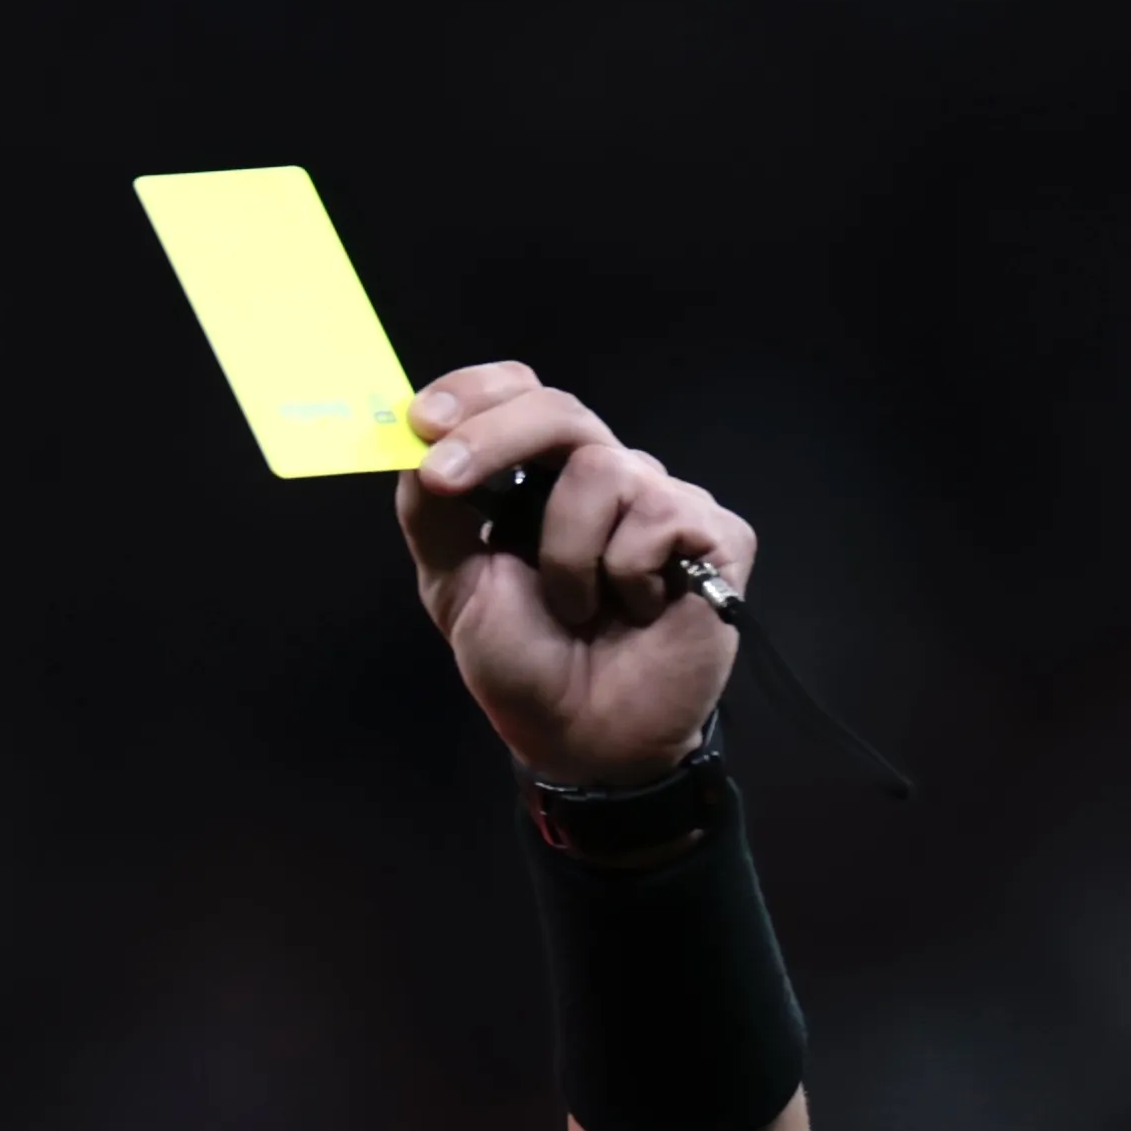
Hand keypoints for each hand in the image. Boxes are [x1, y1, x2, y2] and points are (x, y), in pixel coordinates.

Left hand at [397, 364, 752, 787]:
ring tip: (578, 610)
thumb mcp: (456, 589)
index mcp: (542, 479)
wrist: (583, 738)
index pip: (522, 394)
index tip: (424, 420)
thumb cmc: (526, 664)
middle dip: (493, 438)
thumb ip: (435, 517)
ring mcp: (662, 499)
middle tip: (443, 478)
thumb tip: (415, 449)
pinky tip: (635, 612)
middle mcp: (603, 475)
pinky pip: (657, 517)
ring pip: (602, 470)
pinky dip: (626, 574)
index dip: (476, 392)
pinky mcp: (715, 532)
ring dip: (566, 556)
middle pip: (559, 410)